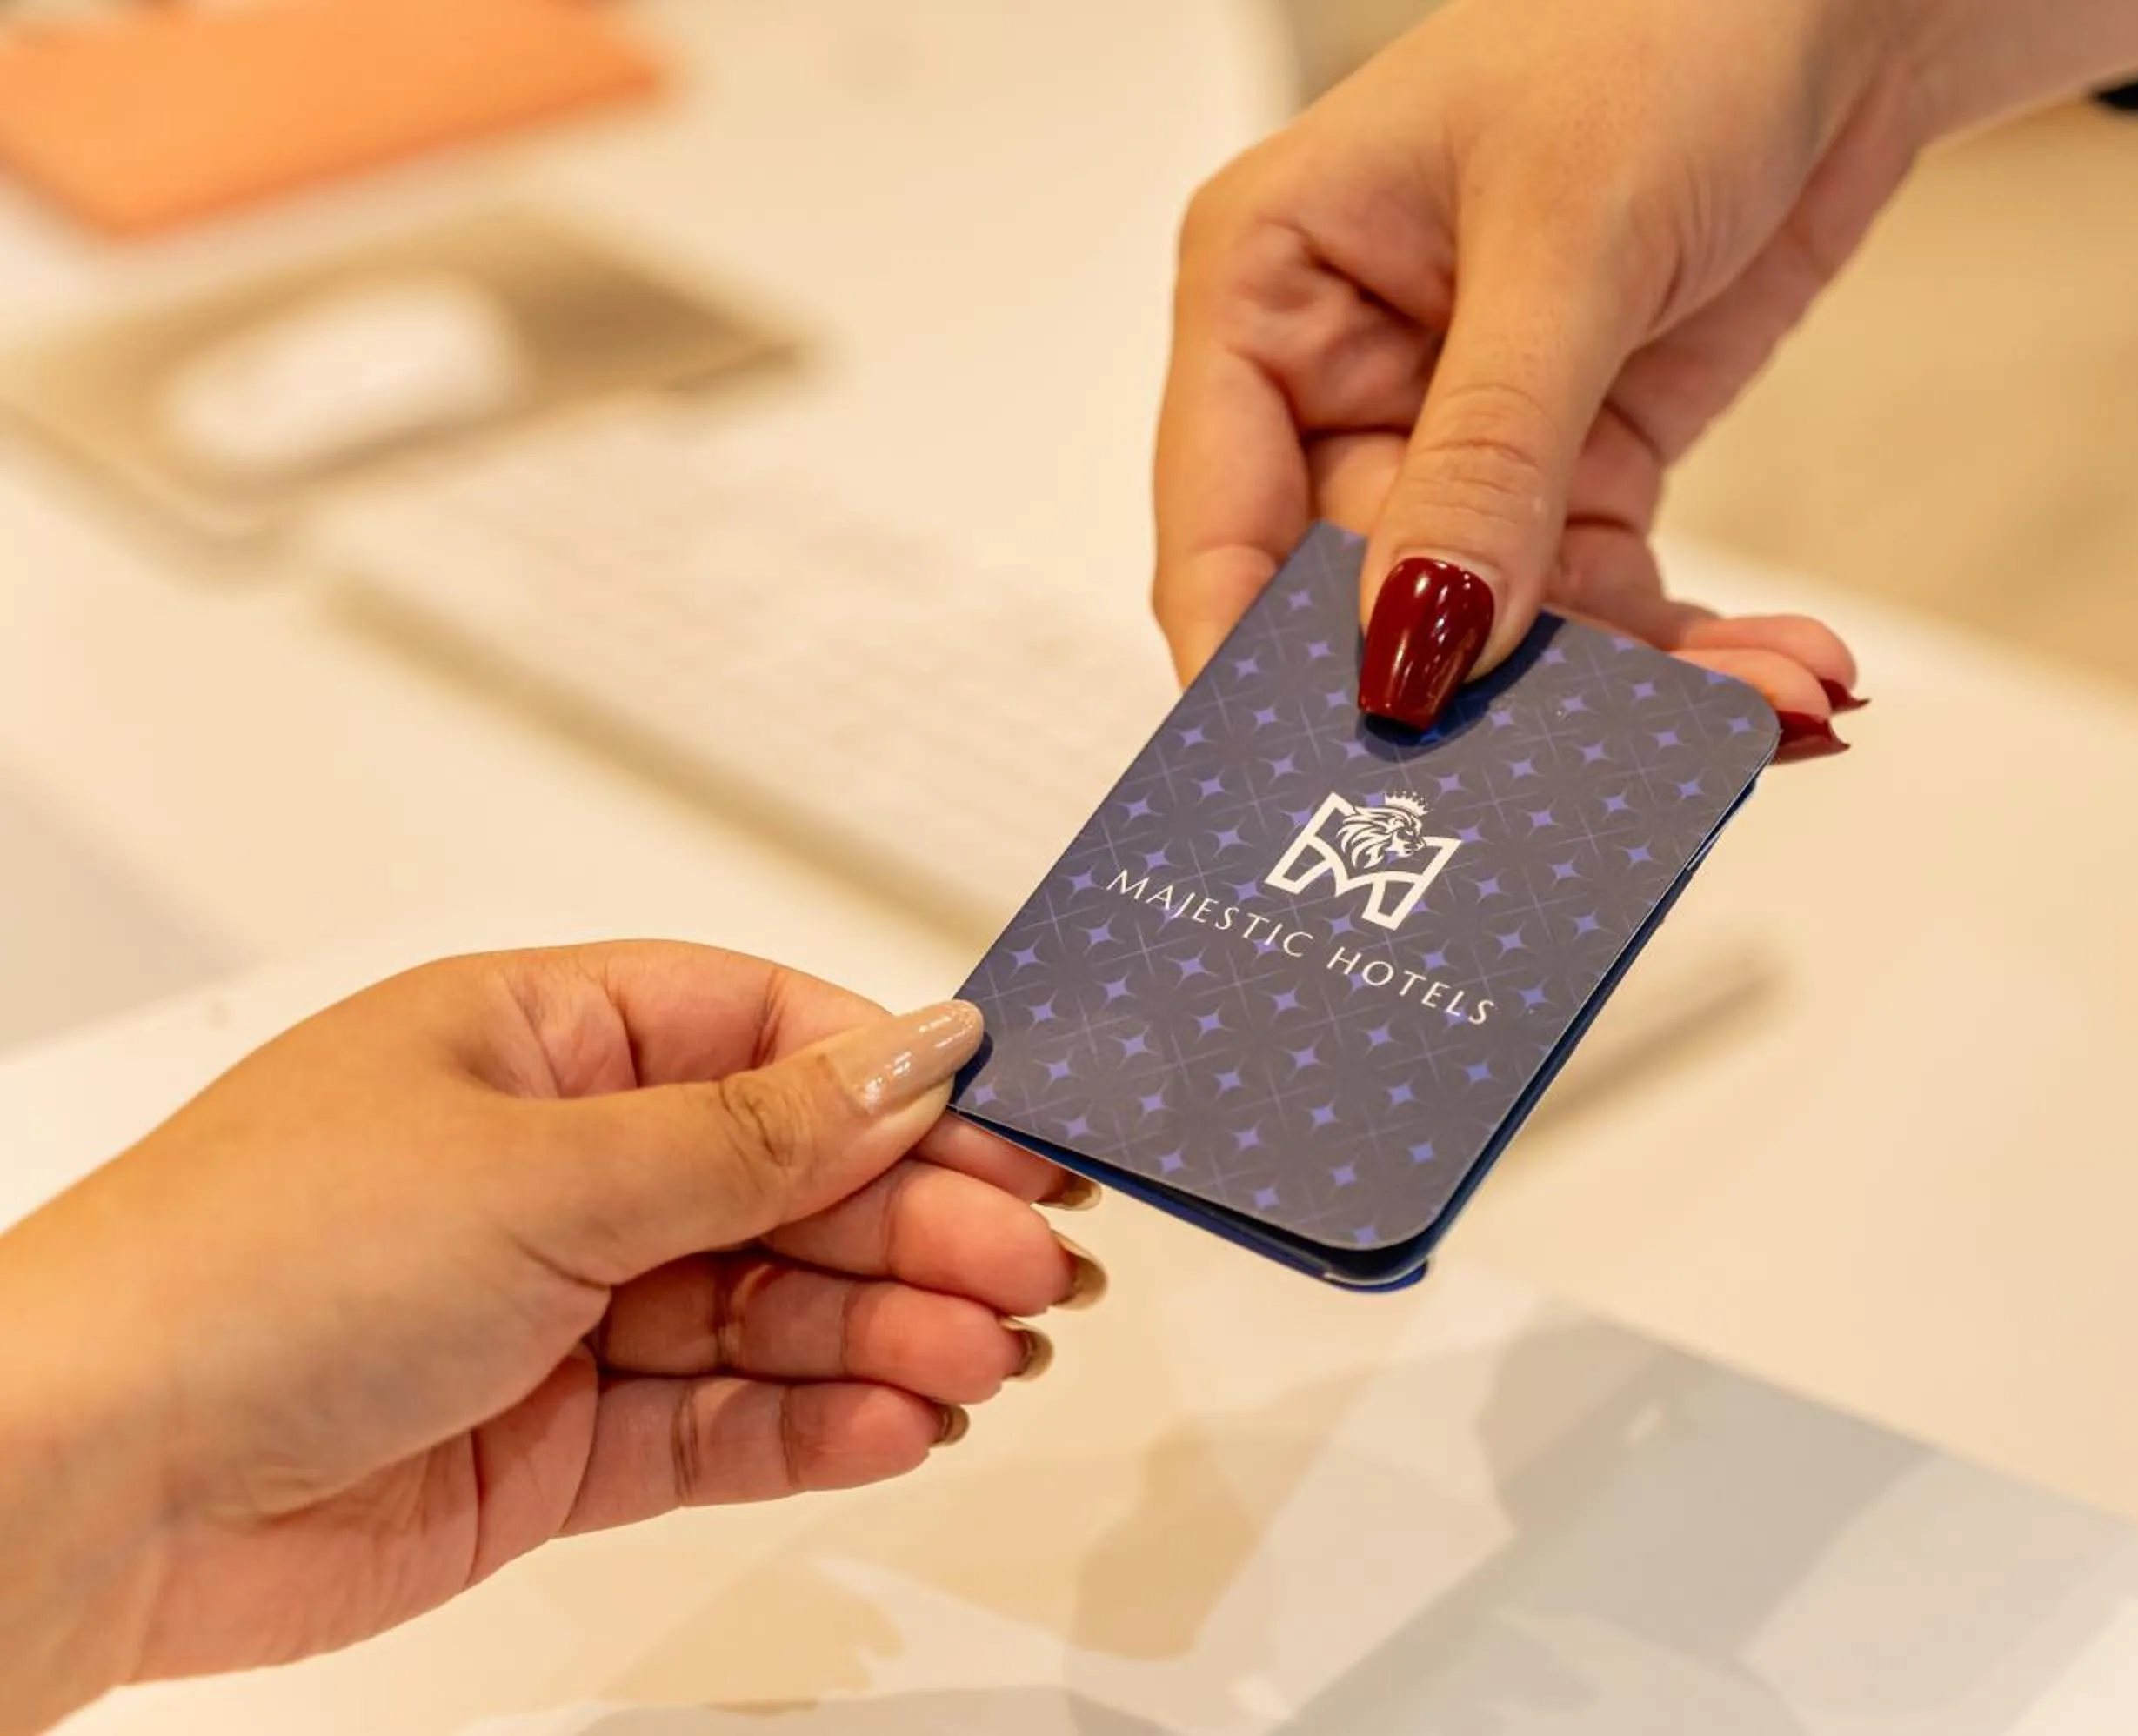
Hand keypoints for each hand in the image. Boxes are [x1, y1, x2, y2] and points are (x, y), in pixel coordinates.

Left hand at [0, 944, 1099, 1731]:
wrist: (82, 1483)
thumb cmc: (245, 1271)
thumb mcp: (545, 1168)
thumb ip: (756, 1136)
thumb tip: (916, 1057)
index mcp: (534, 1041)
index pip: (766, 1035)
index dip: (899, 1085)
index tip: (1014, 1131)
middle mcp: (552, 1168)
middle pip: (790, 1182)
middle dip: (917, 1225)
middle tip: (1030, 1270)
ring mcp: (556, 1309)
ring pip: (771, 1309)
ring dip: (887, 1331)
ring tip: (984, 1360)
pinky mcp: (551, 1443)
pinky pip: (719, 1423)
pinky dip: (815, 1424)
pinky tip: (898, 1420)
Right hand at [1151, 0, 2137, 740]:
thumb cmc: (1662, 27)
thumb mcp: (1565, 244)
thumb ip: (1485, 459)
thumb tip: (1417, 653)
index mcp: (1265, 292)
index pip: (1220, 532)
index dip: (1262, 678)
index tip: (1334, 791)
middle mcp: (1342, 380)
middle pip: (1371, 612)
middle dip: (1500, 704)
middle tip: (1608, 788)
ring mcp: (1462, 437)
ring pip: (1507, 634)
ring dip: (1640, 693)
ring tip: (1779, 707)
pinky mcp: (1575, 468)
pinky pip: (1606, 609)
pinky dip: (1693, 657)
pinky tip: (1789, 678)